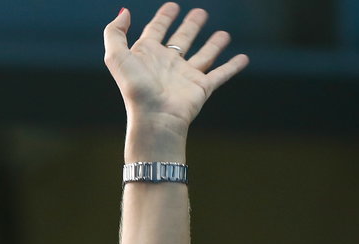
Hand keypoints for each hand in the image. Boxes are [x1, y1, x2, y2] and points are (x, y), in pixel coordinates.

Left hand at [104, 3, 248, 132]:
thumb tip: (124, 11)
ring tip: (224, 34)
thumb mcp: (117, 57)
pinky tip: (243, 58)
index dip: (163, 18)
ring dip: (214, 44)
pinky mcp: (202, 87)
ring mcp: (185, 76)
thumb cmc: (135, 89)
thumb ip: (114, 33)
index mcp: (147, 56)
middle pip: (181, 40)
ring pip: (203, 55)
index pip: (156, 30)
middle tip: (200, 12)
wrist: (155, 118)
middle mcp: (167, 65)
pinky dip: (233, 66)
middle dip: (190, 26)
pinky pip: (221, 74)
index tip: (172, 6)